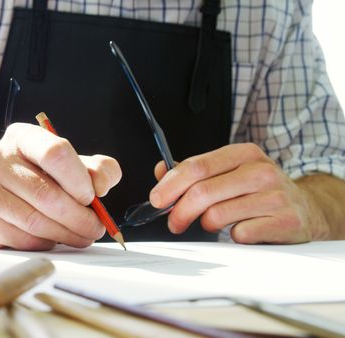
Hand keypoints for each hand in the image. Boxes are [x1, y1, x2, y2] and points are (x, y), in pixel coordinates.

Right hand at [0, 123, 120, 249]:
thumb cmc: (35, 179)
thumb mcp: (70, 167)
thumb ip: (97, 170)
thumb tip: (102, 183)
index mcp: (22, 137)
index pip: (55, 153)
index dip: (79, 180)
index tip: (91, 197)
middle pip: (46, 194)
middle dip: (78, 218)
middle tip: (94, 228)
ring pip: (34, 221)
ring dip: (64, 235)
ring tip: (79, 237)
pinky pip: (19, 238)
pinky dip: (42, 244)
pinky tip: (50, 239)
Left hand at [150, 143, 326, 243]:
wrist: (307, 209)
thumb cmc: (260, 191)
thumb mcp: (229, 173)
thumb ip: (195, 172)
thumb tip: (161, 170)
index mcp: (243, 154)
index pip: (197, 166)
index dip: (170, 185)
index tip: (157, 200)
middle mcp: (260, 171)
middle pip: (202, 192)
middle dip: (179, 211)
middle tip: (174, 223)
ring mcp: (275, 196)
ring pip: (217, 215)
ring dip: (206, 224)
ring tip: (213, 223)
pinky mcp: (284, 221)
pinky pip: (240, 234)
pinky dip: (232, 236)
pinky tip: (240, 230)